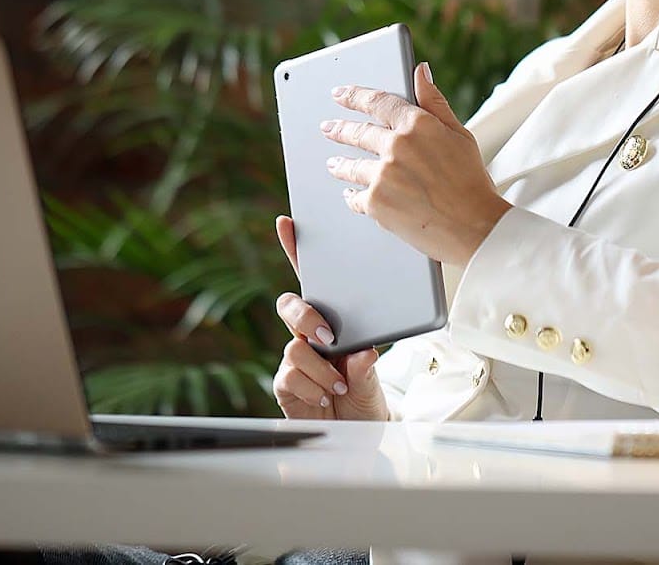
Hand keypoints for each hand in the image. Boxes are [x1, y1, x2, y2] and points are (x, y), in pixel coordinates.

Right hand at [271, 214, 387, 420]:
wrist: (360, 435)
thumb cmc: (366, 398)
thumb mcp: (373, 379)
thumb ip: (364, 367)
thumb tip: (360, 352)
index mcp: (334, 322)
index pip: (314, 283)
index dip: (296, 251)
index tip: (287, 222)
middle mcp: (310, 336)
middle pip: (291, 306)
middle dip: (307, 316)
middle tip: (327, 336)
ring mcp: (295, 359)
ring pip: (295, 346)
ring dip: (321, 370)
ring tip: (338, 387)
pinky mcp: (285, 383)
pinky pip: (289, 375)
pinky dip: (312, 388)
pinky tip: (324, 397)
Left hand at [322, 61, 511, 265]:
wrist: (476, 228)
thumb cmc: (472, 182)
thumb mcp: (460, 135)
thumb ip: (435, 102)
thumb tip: (420, 72)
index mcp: (418, 125)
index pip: (378, 102)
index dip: (355, 96)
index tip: (340, 93)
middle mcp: (397, 146)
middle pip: (358, 132)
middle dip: (339, 129)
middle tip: (328, 128)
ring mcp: (383, 175)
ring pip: (351, 166)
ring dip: (340, 164)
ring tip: (333, 164)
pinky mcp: (376, 203)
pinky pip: (355, 197)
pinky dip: (351, 195)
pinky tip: (350, 194)